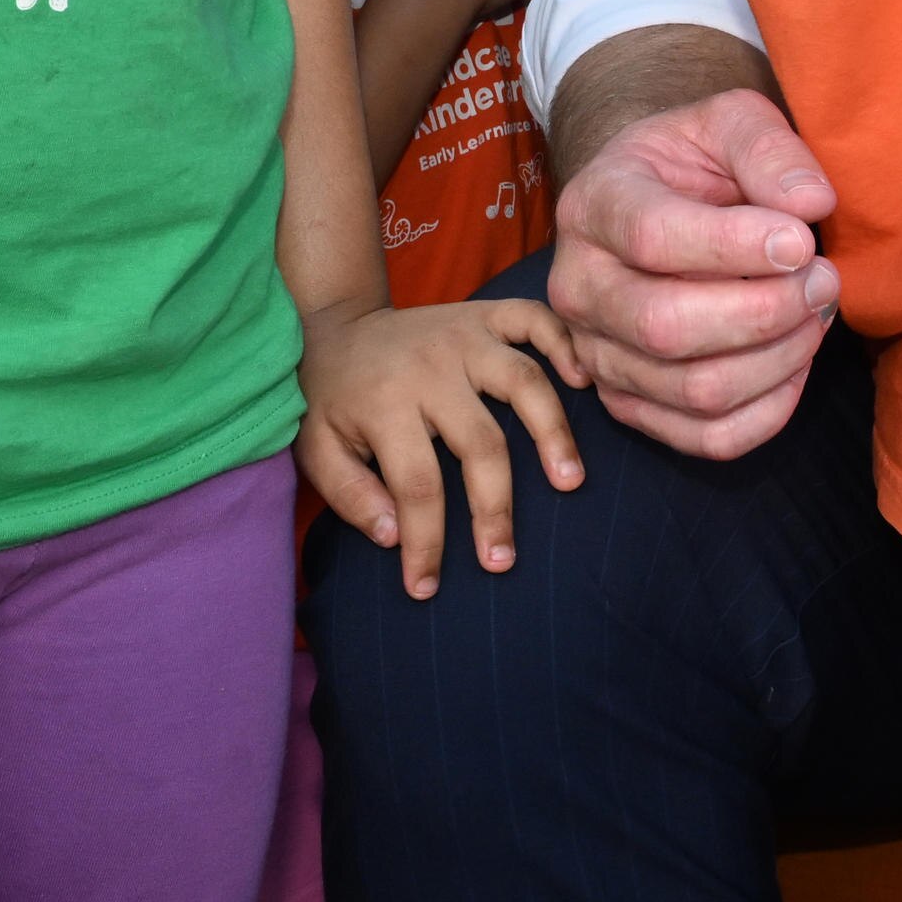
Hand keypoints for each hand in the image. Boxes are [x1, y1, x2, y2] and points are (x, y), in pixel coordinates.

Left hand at [297, 294, 591, 598]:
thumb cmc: (330, 399)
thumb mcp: (316, 449)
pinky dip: (565, 343)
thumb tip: (395, 537)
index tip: (426, 587)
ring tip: (570, 482)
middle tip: (502, 560)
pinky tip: (585, 381)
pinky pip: (535, 319)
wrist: (335, 326)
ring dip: (552, 432)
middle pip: (480, 443)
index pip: (416, 485)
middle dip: (494, 509)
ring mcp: (464, 336)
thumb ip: (349, 495)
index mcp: (385, 405)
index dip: (425, 543)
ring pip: (523, 382)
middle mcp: (431, 369)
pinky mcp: (484, 315)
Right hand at [545, 88, 841, 457]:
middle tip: (825, 278)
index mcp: (594, 205)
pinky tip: (798, 362)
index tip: (805, 239)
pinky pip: (706, 439)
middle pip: (668, 327)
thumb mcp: (728, 121)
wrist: (653, 201)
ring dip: (779, 359)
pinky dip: (770, 411)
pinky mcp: (629, 404)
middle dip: (768, 309)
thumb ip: (769, 148)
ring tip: (817, 312)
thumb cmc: (694, 161)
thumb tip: (811, 205)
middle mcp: (578, 287)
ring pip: (694, 390)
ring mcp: (596, 354)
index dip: (737, 246)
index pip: (654, 239)